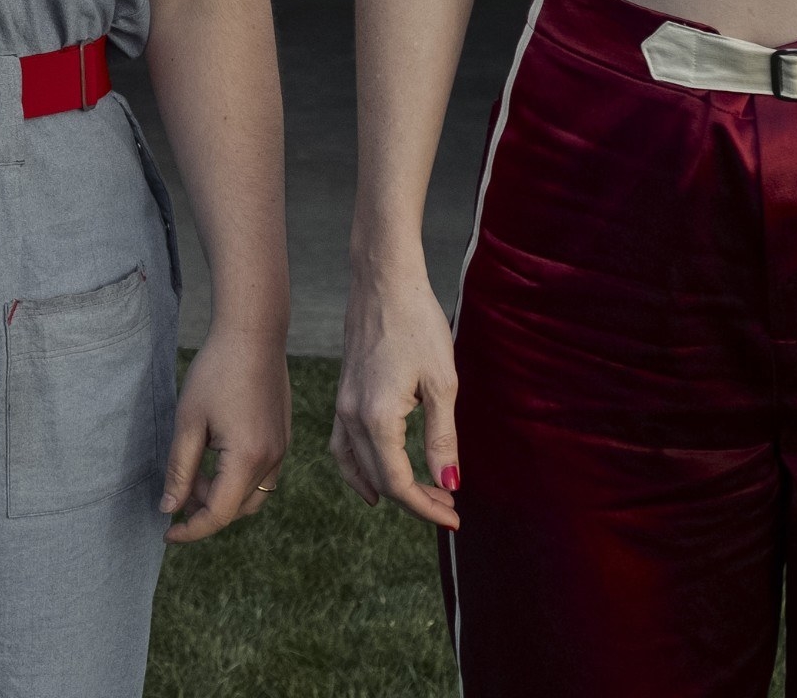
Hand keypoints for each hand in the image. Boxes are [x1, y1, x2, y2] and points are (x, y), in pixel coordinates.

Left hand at [161, 327, 289, 542]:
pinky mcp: (283, 438)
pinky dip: (236, 478)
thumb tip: (170, 508)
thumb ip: (179, 469)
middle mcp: (271, 460)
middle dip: (204, 509)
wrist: (253, 334)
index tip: (167, 533)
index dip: (190, 530)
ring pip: (251, 494)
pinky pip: (261, 475)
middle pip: (237, 509)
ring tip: (193, 471)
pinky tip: (214, 455)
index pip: (218, 514)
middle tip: (176, 491)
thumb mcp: (189, 421)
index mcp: (247, 460)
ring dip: (222, 495)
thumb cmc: (217, 372)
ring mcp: (282, 449)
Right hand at [331, 265, 459, 526]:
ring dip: (386, 488)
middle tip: (449, 505)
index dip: (427, 507)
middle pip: (379, 479)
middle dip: (415, 500)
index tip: (455, 516)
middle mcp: (352, 416)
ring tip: (418, 498)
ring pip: (355, 466)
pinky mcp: (343, 393)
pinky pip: (342, 445)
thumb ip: (442, 438)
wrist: (384, 281)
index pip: (398, 482)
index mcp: (377, 417)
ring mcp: (342, 404)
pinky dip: (356, 469)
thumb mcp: (442, 383)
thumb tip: (449, 483)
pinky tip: (371, 477)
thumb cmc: (417, 324)